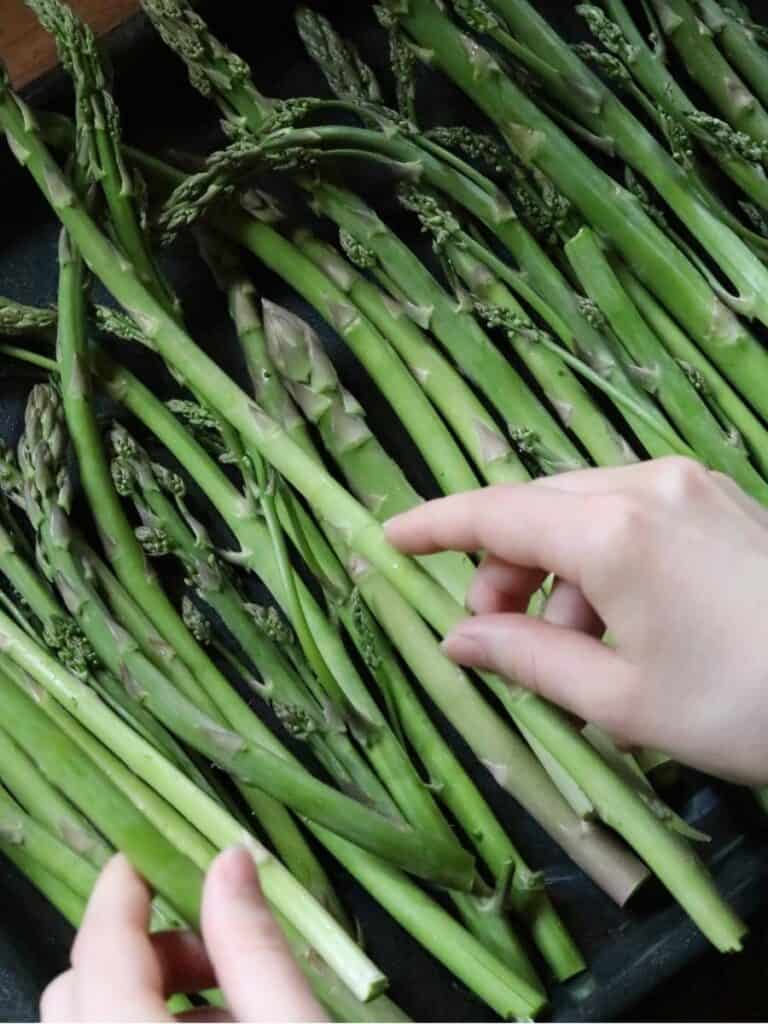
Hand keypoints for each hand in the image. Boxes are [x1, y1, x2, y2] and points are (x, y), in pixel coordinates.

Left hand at [41, 849, 325, 1022]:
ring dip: (151, 991)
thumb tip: (231, 856)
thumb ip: (255, 946)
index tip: (150, 852)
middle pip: (83, 987)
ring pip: (94, 1020)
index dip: (123, 889)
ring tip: (233, 1000)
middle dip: (148, 949)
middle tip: (218, 953)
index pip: (101, 948)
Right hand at [386, 457, 767, 783]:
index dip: (434, 524)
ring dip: (554, 566)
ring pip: (583, 508)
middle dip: (501, 562)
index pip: (494, 512)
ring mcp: (689, 483)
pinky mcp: (719, 496)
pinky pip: (631, 512)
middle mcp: (645, 484)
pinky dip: (601, 557)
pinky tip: (620, 617)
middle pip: (537, 506)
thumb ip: (525, 658)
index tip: (389, 538)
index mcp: (611, 530)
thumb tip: (457, 639)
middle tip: (493, 628)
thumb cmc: (740, 703)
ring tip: (569, 644)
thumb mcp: (618, 699)